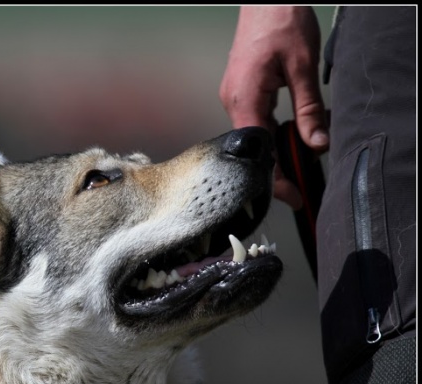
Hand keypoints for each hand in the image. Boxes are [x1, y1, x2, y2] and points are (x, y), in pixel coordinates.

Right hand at [219, 6, 327, 209]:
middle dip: (274, 170)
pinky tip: (287, 139)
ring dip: (274, 152)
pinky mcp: (241, 90)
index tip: (289, 196)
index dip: (271, 178)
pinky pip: (254, 121)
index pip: (255, 151)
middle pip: (252, 148)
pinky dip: (271, 135)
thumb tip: (317, 143)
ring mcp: (235, 96)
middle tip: (298, 189)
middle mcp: (233, 101)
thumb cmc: (281, 21)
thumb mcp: (303, 68)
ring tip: (297, 165)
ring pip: (254, 136)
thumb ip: (309, 109)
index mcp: (244, 98)